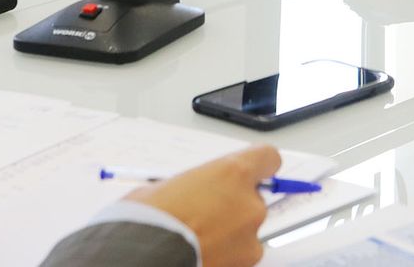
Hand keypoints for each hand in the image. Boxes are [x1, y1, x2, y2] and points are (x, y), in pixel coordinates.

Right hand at [126, 145, 279, 266]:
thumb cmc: (150, 218)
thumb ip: (195, 185)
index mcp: (233, 173)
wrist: (145, 256)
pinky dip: (226, 255)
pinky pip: (240, 254)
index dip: (258, 166)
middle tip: (204, 214)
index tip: (251, 173)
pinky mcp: (246, 263)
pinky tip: (202, 253)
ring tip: (198, 239)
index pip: (268, 158)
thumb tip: (194, 193)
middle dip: (233, 205)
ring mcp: (250, 237)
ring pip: (247, 229)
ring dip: (230, 232)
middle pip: (253, 198)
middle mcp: (249, 203)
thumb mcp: (168, 185)